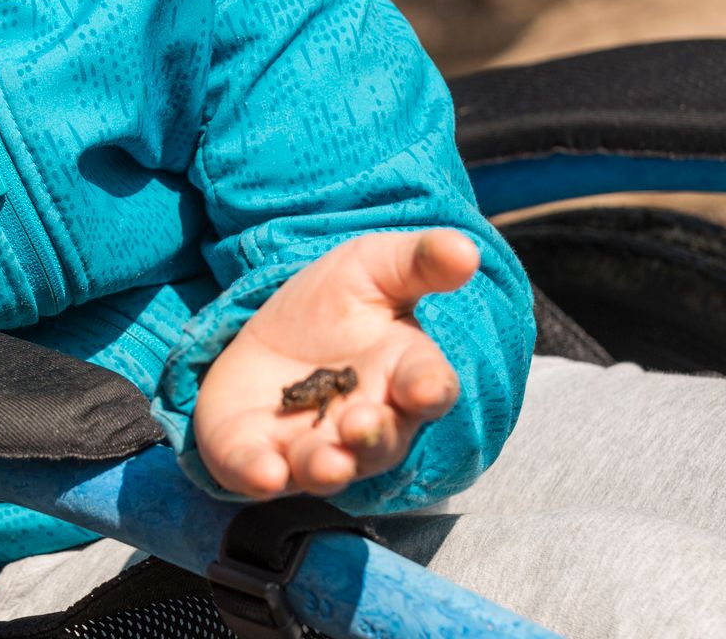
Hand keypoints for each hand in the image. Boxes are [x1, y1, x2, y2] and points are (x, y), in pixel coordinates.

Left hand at [193, 229, 477, 498]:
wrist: (264, 333)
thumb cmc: (333, 305)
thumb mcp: (372, 267)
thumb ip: (419, 261)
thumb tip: (467, 250)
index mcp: (402, 375)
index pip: (428, 388)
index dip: (429, 388)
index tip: (426, 387)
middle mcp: (364, 422)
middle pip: (380, 441)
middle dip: (373, 435)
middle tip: (361, 423)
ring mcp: (311, 446)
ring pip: (327, 468)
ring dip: (327, 468)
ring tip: (327, 462)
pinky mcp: (258, 457)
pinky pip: (262, 475)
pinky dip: (262, 476)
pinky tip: (264, 472)